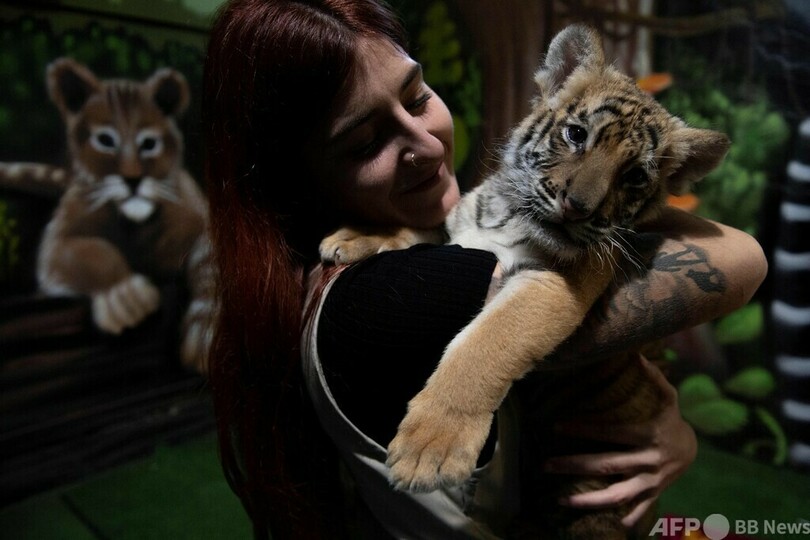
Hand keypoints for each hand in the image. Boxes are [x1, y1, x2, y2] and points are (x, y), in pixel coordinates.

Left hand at [542, 354, 696, 527]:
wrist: (692, 450)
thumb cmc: (670, 419)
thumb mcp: (668, 397)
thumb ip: (654, 377)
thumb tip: (637, 354)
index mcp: (648, 435)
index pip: (610, 432)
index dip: (584, 429)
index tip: (557, 426)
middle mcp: (648, 461)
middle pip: (606, 465)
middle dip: (574, 465)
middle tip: (545, 464)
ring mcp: (651, 482)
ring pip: (617, 495)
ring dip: (589, 500)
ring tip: (560, 500)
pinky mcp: (652, 495)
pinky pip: (637, 510)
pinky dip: (623, 519)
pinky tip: (599, 524)